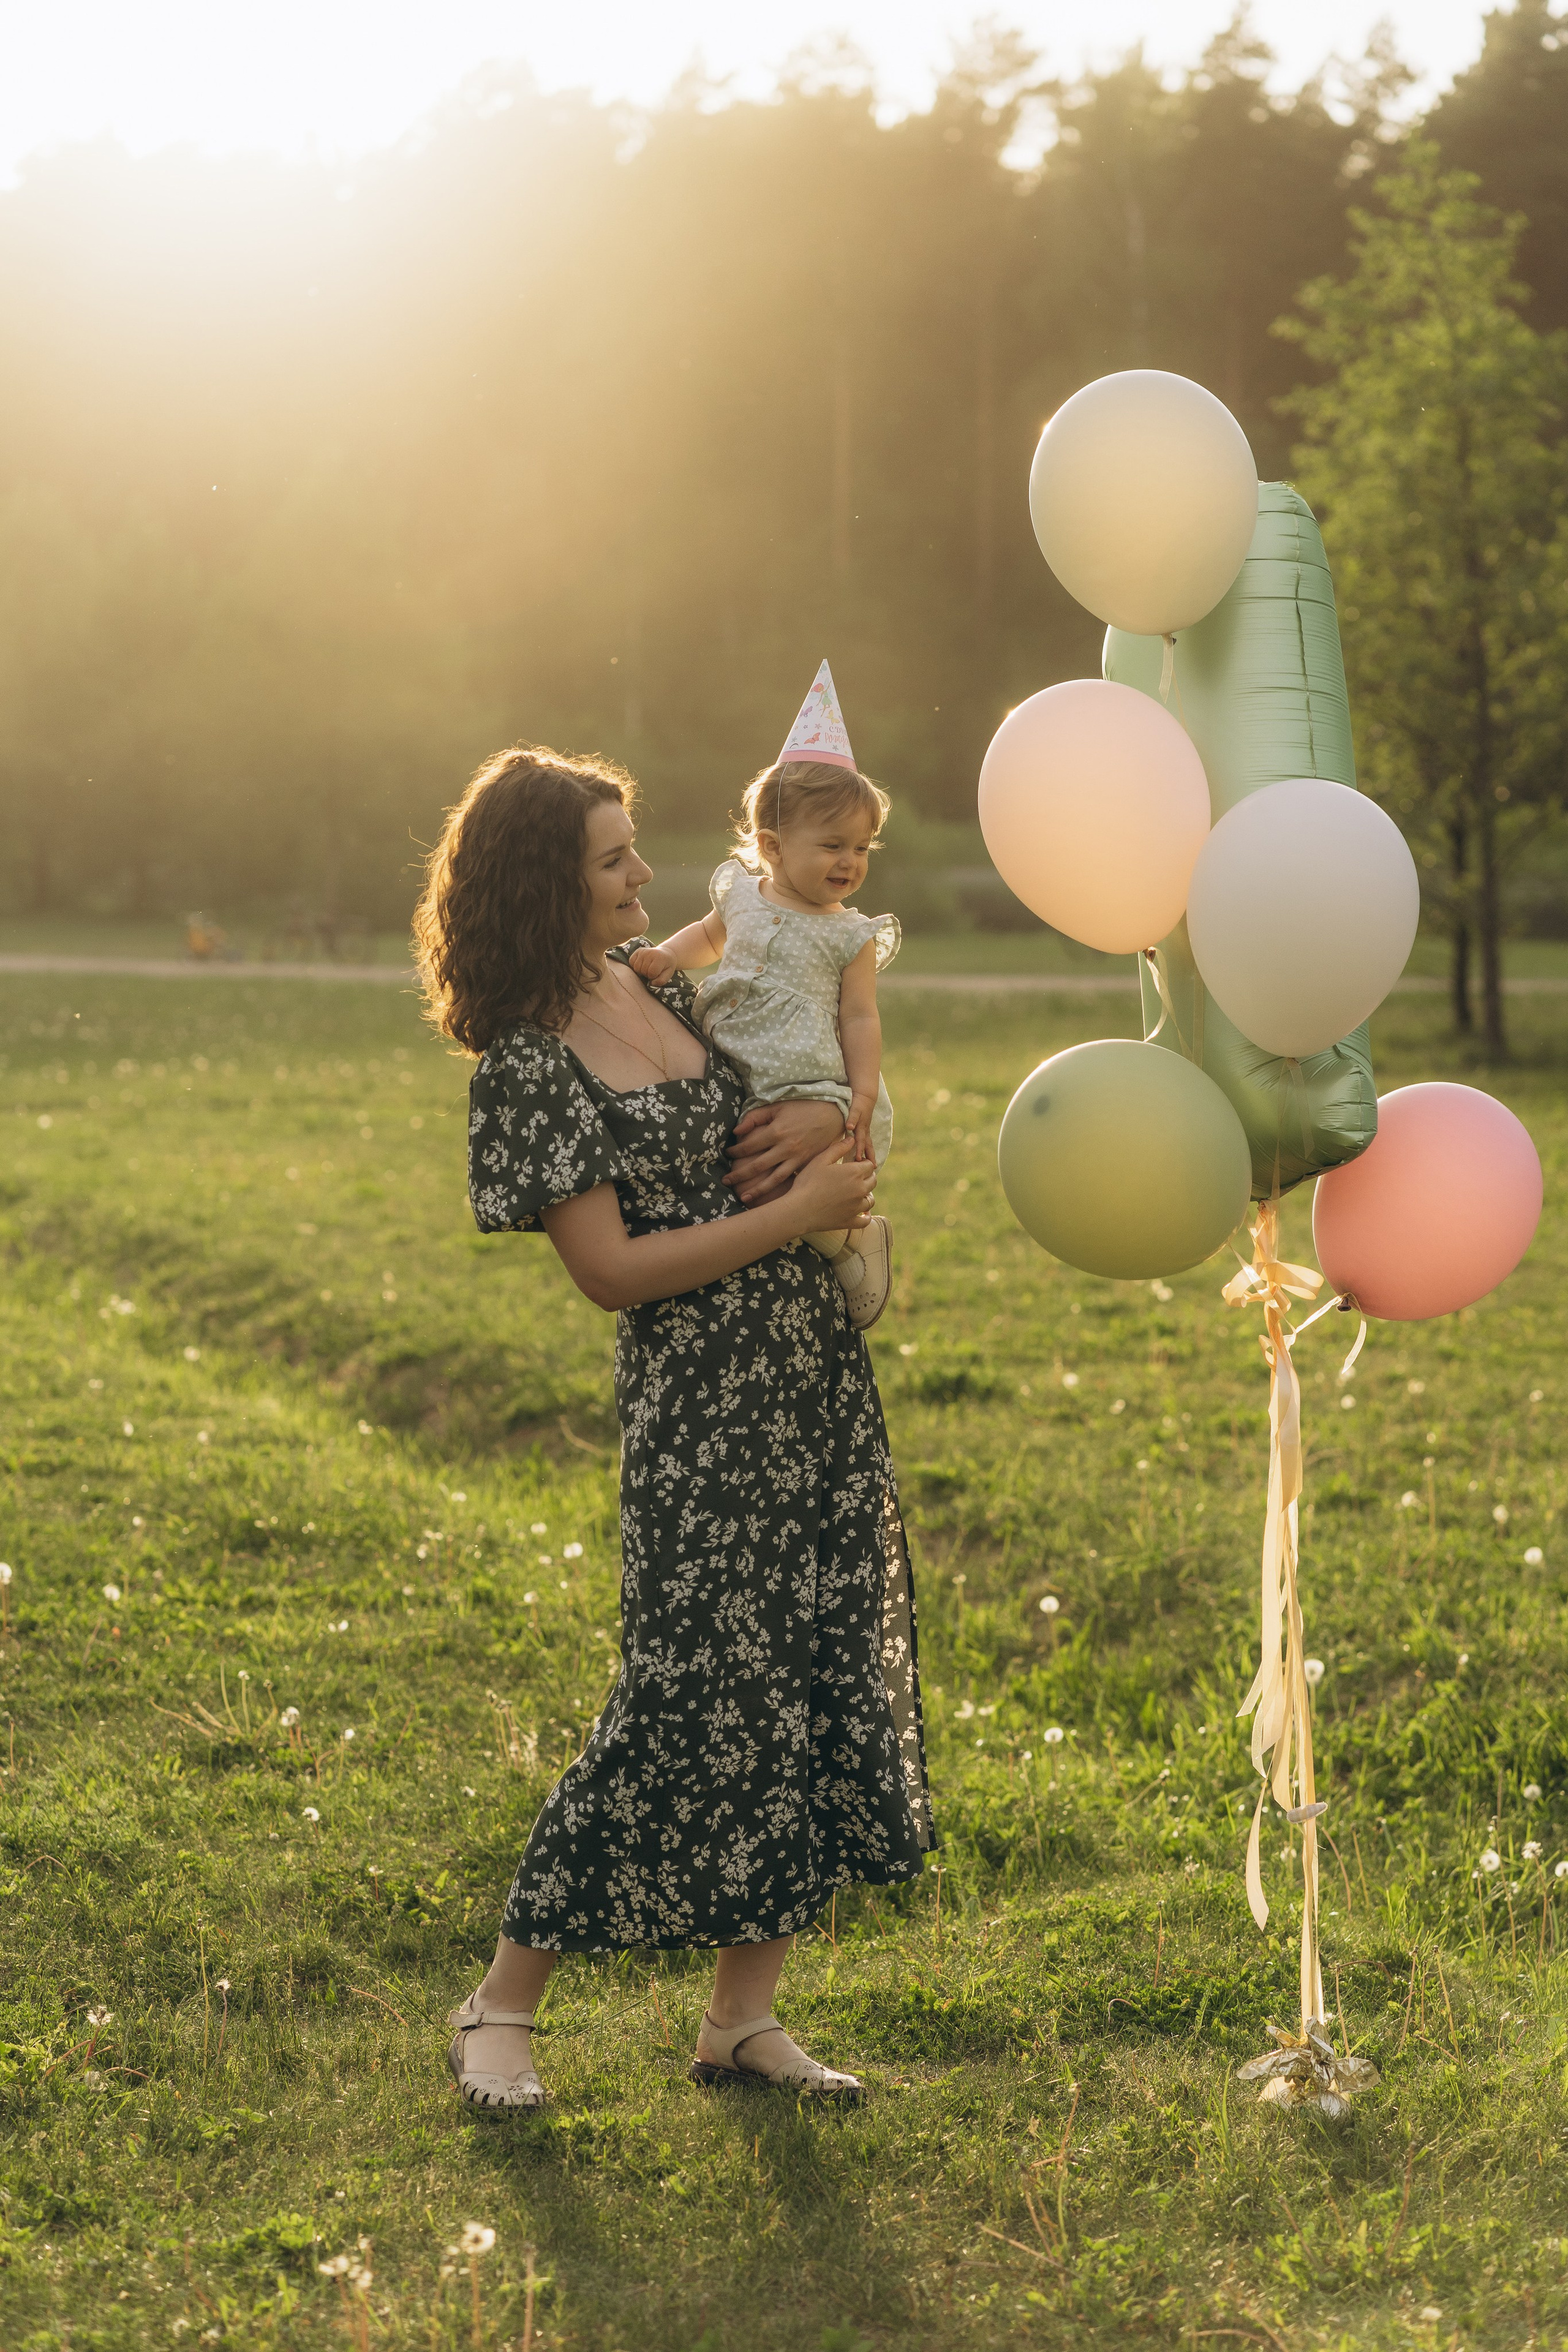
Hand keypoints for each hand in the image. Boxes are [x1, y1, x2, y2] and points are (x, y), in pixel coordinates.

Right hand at [629, 945, 676, 984]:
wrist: (666, 954)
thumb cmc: (666, 966)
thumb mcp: (668, 974)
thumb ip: (661, 980)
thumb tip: (651, 984)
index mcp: (659, 958)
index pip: (651, 973)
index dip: (654, 977)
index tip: (657, 974)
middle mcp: (650, 953)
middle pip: (643, 970)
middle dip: (647, 974)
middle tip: (653, 971)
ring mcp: (643, 951)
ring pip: (636, 967)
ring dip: (641, 971)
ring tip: (648, 968)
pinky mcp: (638, 951)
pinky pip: (631, 962)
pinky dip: (635, 966)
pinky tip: (642, 965)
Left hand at [725, 1099, 843, 1203]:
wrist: (832, 1114)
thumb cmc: (803, 1108)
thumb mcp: (777, 1106)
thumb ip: (755, 1117)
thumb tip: (736, 1131)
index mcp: (776, 1132)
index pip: (748, 1147)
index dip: (735, 1152)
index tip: (728, 1155)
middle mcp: (785, 1148)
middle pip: (757, 1166)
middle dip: (739, 1175)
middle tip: (726, 1181)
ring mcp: (797, 1159)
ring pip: (773, 1180)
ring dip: (757, 1190)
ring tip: (744, 1199)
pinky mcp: (806, 1165)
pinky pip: (791, 1180)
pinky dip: (780, 1190)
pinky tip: (771, 1199)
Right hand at [786, 1135, 876, 1238]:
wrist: (799, 1209)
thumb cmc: (807, 1182)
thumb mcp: (821, 1160)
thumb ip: (838, 1148)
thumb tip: (853, 1139)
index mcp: (854, 1173)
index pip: (869, 1165)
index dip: (863, 1163)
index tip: (855, 1164)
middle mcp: (860, 1190)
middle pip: (873, 1181)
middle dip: (867, 1177)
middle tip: (856, 1177)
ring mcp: (856, 1207)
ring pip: (870, 1200)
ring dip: (866, 1195)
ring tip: (857, 1193)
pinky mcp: (850, 1221)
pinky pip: (865, 1221)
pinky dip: (866, 1217)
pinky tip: (863, 1214)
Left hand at [845, 1097, 876, 1161]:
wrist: (865, 1096)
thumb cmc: (858, 1103)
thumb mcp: (854, 1109)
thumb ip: (851, 1118)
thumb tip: (849, 1127)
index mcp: (862, 1127)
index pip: (860, 1141)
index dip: (859, 1150)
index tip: (859, 1160)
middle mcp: (865, 1130)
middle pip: (868, 1146)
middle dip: (870, 1156)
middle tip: (873, 1168)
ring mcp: (866, 1130)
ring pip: (869, 1144)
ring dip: (870, 1154)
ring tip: (873, 1165)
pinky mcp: (865, 1129)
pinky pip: (868, 1142)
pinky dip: (868, 1149)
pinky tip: (866, 1156)